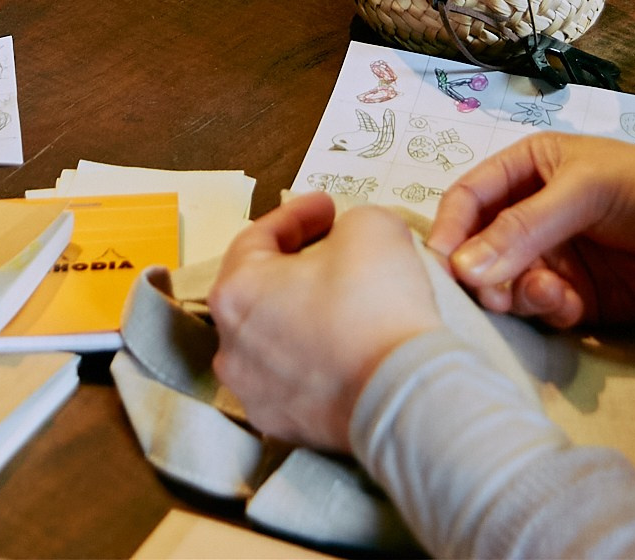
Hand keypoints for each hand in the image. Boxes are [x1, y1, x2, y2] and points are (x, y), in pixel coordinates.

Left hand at [208, 194, 442, 452]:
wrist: (403, 392)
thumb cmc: (376, 304)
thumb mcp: (370, 225)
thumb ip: (346, 222)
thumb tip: (345, 241)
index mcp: (236, 291)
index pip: (258, 238)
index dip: (297, 215)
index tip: (328, 208)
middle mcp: (231, 346)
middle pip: (260, 290)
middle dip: (296, 264)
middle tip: (334, 248)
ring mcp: (252, 391)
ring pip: (273, 337)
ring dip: (302, 313)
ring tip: (342, 298)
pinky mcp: (282, 425)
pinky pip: (293, 377)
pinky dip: (313, 356)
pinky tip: (345, 344)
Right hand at [427, 134, 634, 328]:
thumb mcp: (586, 190)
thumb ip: (525, 227)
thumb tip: (464, 268)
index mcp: (527, 168)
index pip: (468, 198)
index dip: (449, 230)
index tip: (445, 267)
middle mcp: (530, 214)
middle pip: (477, 249)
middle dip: (481, 273)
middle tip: (493, 295)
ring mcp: (552, 258)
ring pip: (503, 285)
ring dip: (515, 295)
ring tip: (551, 294)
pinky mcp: (575, 298)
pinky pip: (539, 311)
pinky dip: (547, 312)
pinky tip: (572, 306)